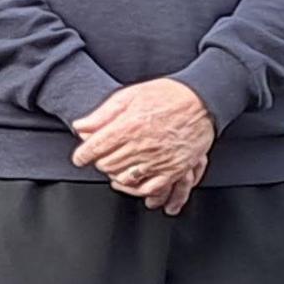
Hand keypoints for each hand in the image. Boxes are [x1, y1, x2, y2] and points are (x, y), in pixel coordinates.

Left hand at [72, 78, 213, 212]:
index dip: (83, 155)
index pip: (95, 149)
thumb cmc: (167, 95)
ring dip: (115, 175)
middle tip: (100, 157)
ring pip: (125, 178)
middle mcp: (142, 146)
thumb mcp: (129, 96)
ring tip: (115, 167)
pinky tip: (132, 181)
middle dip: (99, 162)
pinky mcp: (175, 169)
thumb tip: (80, 127)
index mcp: (128, 127)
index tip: (80, 158)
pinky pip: (151, 188)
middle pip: (107, 165)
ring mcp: (160, 160)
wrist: (202, 100)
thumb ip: (102, 114)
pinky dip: (137, 188)